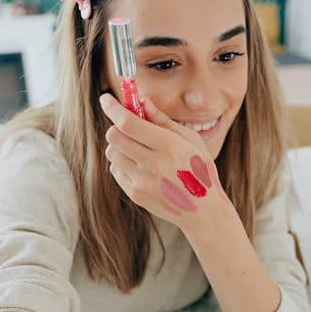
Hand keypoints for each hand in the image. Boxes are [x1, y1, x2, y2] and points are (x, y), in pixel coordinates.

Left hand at [99, 94, 233, 231]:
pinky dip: (123, 164)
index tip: (105, 100)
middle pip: (114, 136)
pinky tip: (141, 167)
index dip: (113, 108)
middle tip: (128, 128)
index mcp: (169, 146)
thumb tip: (142, 102)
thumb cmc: (199, 170)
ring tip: (138, 150)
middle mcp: (153, 164)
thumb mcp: (191, 141)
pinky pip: (116, 171)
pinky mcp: (136, 194)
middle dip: (117, 127)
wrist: (204, 211)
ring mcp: (142, 181)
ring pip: (112, 153)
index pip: (128, 123)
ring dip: (119, 147)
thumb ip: (164, 121)